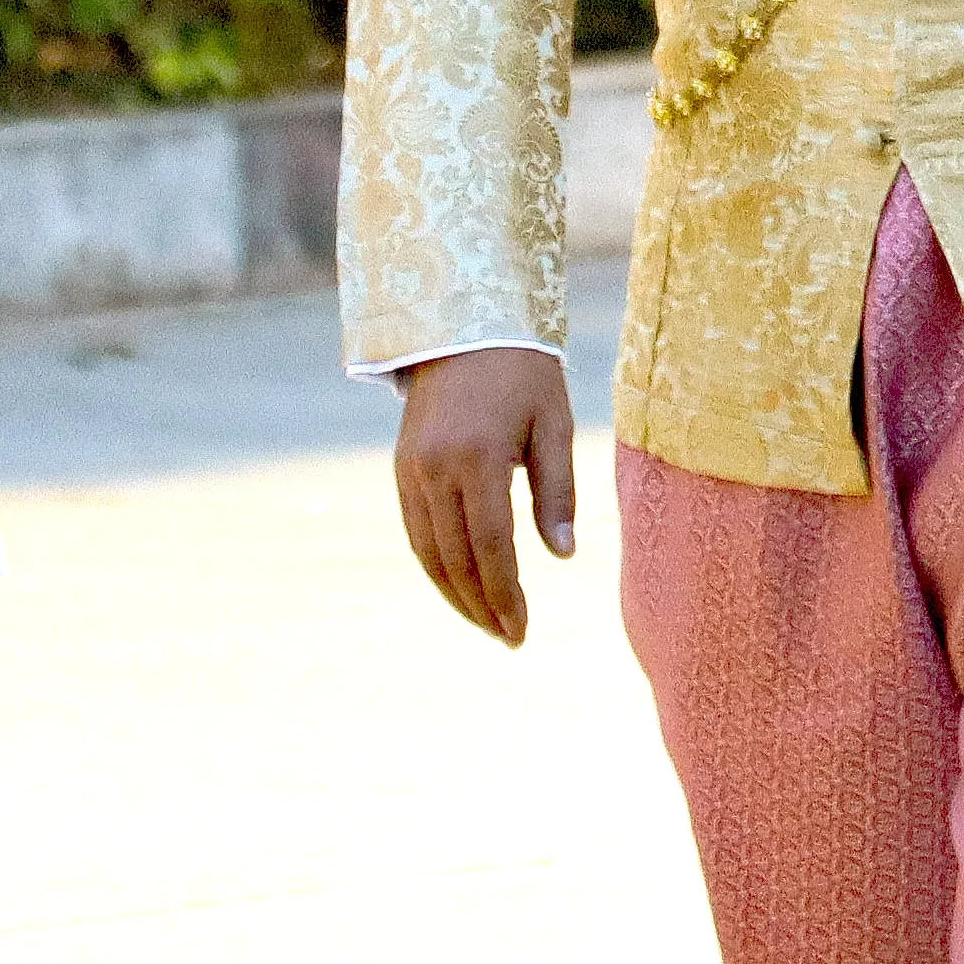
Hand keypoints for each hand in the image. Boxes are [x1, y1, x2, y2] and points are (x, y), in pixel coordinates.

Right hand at [392, 345, 581, 645]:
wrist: (464, 325)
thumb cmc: (524, 373)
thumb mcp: (554, 425)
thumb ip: (557, 492)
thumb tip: (562, 556)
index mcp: (478, 457)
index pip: (492, 546)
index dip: (506, 594)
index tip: (521, 630)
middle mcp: (436, 468)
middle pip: (457, 558)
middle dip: (483, 606)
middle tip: (511, 639)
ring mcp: (412, 469)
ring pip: (430, 552)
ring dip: (457, 595)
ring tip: (488, 625)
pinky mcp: (402, 467)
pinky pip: (416, 530)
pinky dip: (436, 566)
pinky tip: (460, 587)